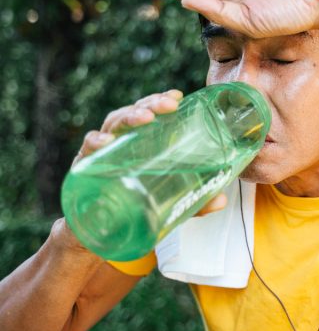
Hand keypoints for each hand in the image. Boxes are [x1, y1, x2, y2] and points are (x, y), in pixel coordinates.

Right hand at [73, 89, 226, 214]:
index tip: (178, 96)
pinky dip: (95, 142)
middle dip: (151, 104)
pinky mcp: (85, 168)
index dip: (161, 101)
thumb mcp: (170, 203)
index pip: (151, 114)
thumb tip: (221, 199)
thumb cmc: (134, 207)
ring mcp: (102, 153)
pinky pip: (87, 150)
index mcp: (141, 143)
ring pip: (112, 124)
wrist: (99, 234)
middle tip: (169, 105)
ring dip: (129, 117)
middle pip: (135, 113)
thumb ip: (195, 201)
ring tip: (145, 118)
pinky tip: (106, 141)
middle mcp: (122, 142)